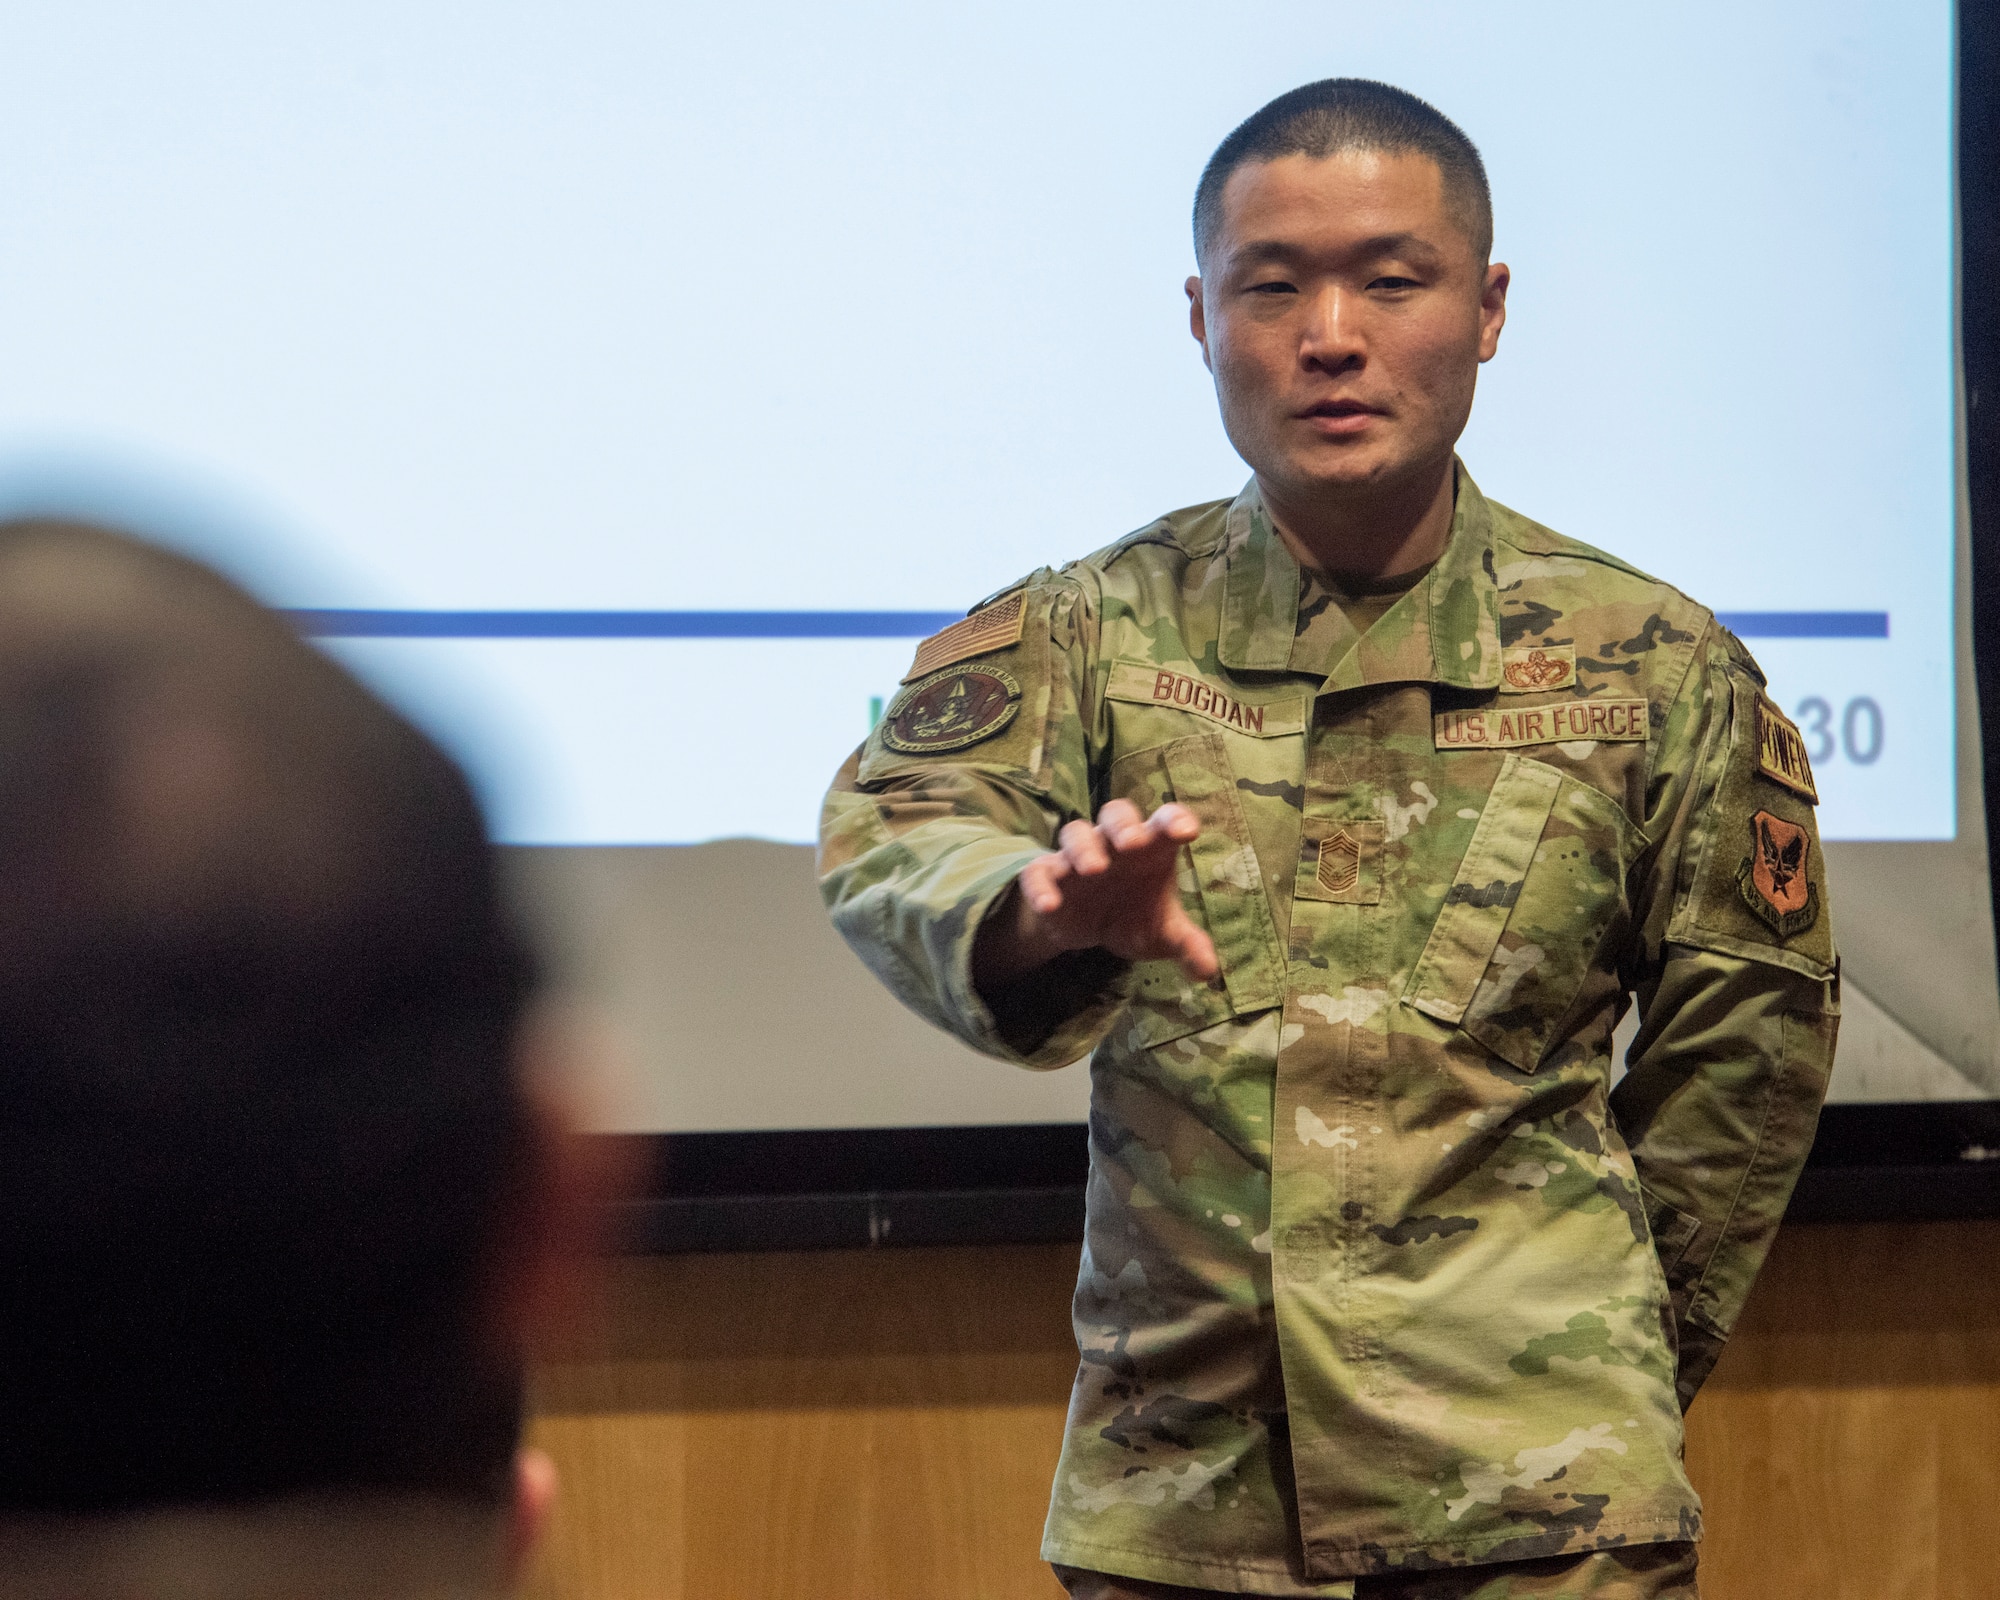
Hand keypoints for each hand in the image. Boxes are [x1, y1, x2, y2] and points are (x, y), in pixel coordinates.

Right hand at [975, 799, 1219, 988]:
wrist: (1087, 930)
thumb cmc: (1133, 915)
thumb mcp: (1163, 934)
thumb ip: (1188, 946)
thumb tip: (1208, 972)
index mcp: (1150, 847)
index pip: (1164, 820)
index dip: (1175, 820)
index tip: (1186, 832)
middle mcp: (1113, 844)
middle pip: (1116, 813)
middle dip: (1123, 825)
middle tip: (1132, 844)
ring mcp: (1078, 857)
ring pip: (1075, 833)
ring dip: (1084, 847)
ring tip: (1093, 869)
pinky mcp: (1048, 877)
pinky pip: (1038, 872)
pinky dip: (1041, 885)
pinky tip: (1050, 905)